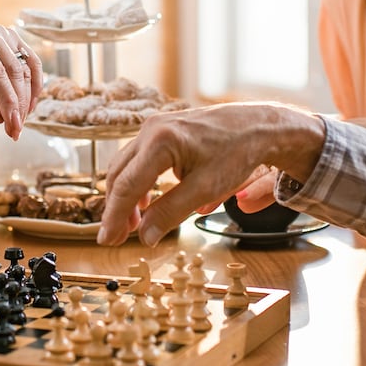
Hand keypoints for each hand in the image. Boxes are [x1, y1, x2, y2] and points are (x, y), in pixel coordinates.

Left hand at [0, 19, 43, 139]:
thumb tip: (2, 115)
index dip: (7, 101)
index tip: (12, 125)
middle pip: (14, 71)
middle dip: (17, 104)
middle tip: (14, 130)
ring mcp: (3, 33)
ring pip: (26, 68)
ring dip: (26, 98)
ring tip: (18, 122)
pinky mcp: (11, 41)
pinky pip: (30, 63)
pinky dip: (33, 85)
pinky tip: (29, 105)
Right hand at [98, 102, 326, 246]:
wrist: (257, 125)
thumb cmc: (237, 152)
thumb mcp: (205, 188)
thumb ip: (171, 212)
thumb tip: (145, 236)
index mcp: (160, 142)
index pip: (127, 186)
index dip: (114, 217)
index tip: (107, 240)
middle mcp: (150, 130)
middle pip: (119, 176)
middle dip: (116, 209)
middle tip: (116, 238)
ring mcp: (153, 127)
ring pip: (125, 167)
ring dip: (125, 197)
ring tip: (130, 225)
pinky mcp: (160, 130)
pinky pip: (137, 159)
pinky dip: (136, 183)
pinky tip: (144, 202)